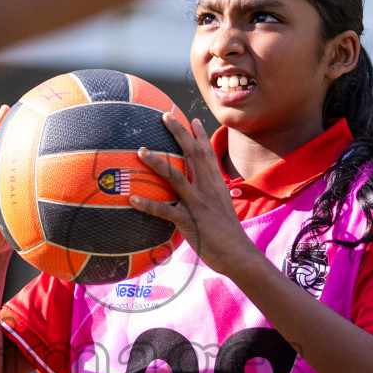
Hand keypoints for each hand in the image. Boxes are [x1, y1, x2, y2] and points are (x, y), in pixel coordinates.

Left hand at [130, 114, 263, 279]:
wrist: (240, 256)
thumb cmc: (229, 236)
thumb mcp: (222, 210)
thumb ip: (211, 198)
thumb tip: (200, 195)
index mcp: (217, 186)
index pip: (208, 155)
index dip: (199, 136)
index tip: (191, 119)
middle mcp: (208, 190)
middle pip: (192, 155)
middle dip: (179, 134)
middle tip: (165, 116)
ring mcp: (198, 204)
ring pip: (175, 177)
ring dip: (158, 162)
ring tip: (141, 151)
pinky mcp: (189, 221)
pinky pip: (164, 210)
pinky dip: (148, 204)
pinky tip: (132, 199)